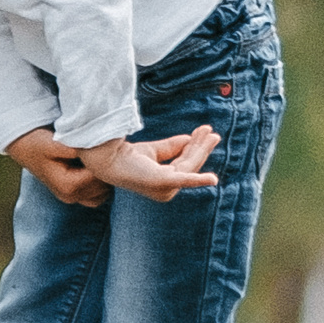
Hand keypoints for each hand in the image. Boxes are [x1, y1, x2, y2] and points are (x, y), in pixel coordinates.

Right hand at [3, 129, 108, 209]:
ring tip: (100, 158)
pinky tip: (95, 165)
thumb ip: (75, 148)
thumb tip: (95, 149)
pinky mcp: (73, 194)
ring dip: (104, 177)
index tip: (106, 146)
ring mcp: (72, 197)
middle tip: (106, 151)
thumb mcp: (54, 143)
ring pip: (102, 193)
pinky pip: (96, 194)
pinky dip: (99, 182)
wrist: (24, 147)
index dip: (106, 163)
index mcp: (68, 186)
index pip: (100, 178)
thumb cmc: (37, 143)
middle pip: (103, 187)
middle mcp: (70, 196)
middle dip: (106, 170)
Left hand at [82, 126, 220, 202]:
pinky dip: (198, 180)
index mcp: (165, 186)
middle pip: (190, 165)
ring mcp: (164, 188)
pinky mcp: (162, 182)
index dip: (196, 148)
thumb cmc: (130, 157)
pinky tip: (212, 180)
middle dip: (201, 148)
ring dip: (200, 149)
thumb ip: (174, 146)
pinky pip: (184, 180)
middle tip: (212, 132)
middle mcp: (166, 191)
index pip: (185, 164)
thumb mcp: (156, 150)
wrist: (111, 159)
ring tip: (210, 134)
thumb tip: (191, 138)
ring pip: (189, 165)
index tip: (205, 130)